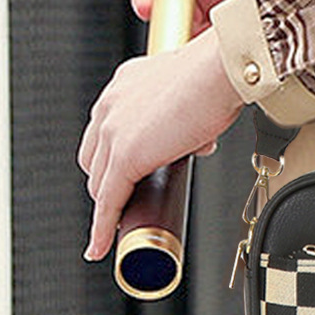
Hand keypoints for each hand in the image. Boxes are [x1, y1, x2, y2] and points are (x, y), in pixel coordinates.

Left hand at [77, 26, 245, 261]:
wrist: (220, 70)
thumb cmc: (218, 74)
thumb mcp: (192, 93)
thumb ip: (187, 117)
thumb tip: (196, 142)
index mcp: (124, 85)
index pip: (106, 132)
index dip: (113, 160)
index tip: (127, 176)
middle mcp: (110, 104)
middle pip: (94, 160)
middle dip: (108, 185)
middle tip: (129, 203)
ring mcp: (112, 130)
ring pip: (99, 183)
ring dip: (109, 206)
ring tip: (123, 225)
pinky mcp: (123, 156)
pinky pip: (108, 201)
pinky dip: (102, 227)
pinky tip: (102, 245)